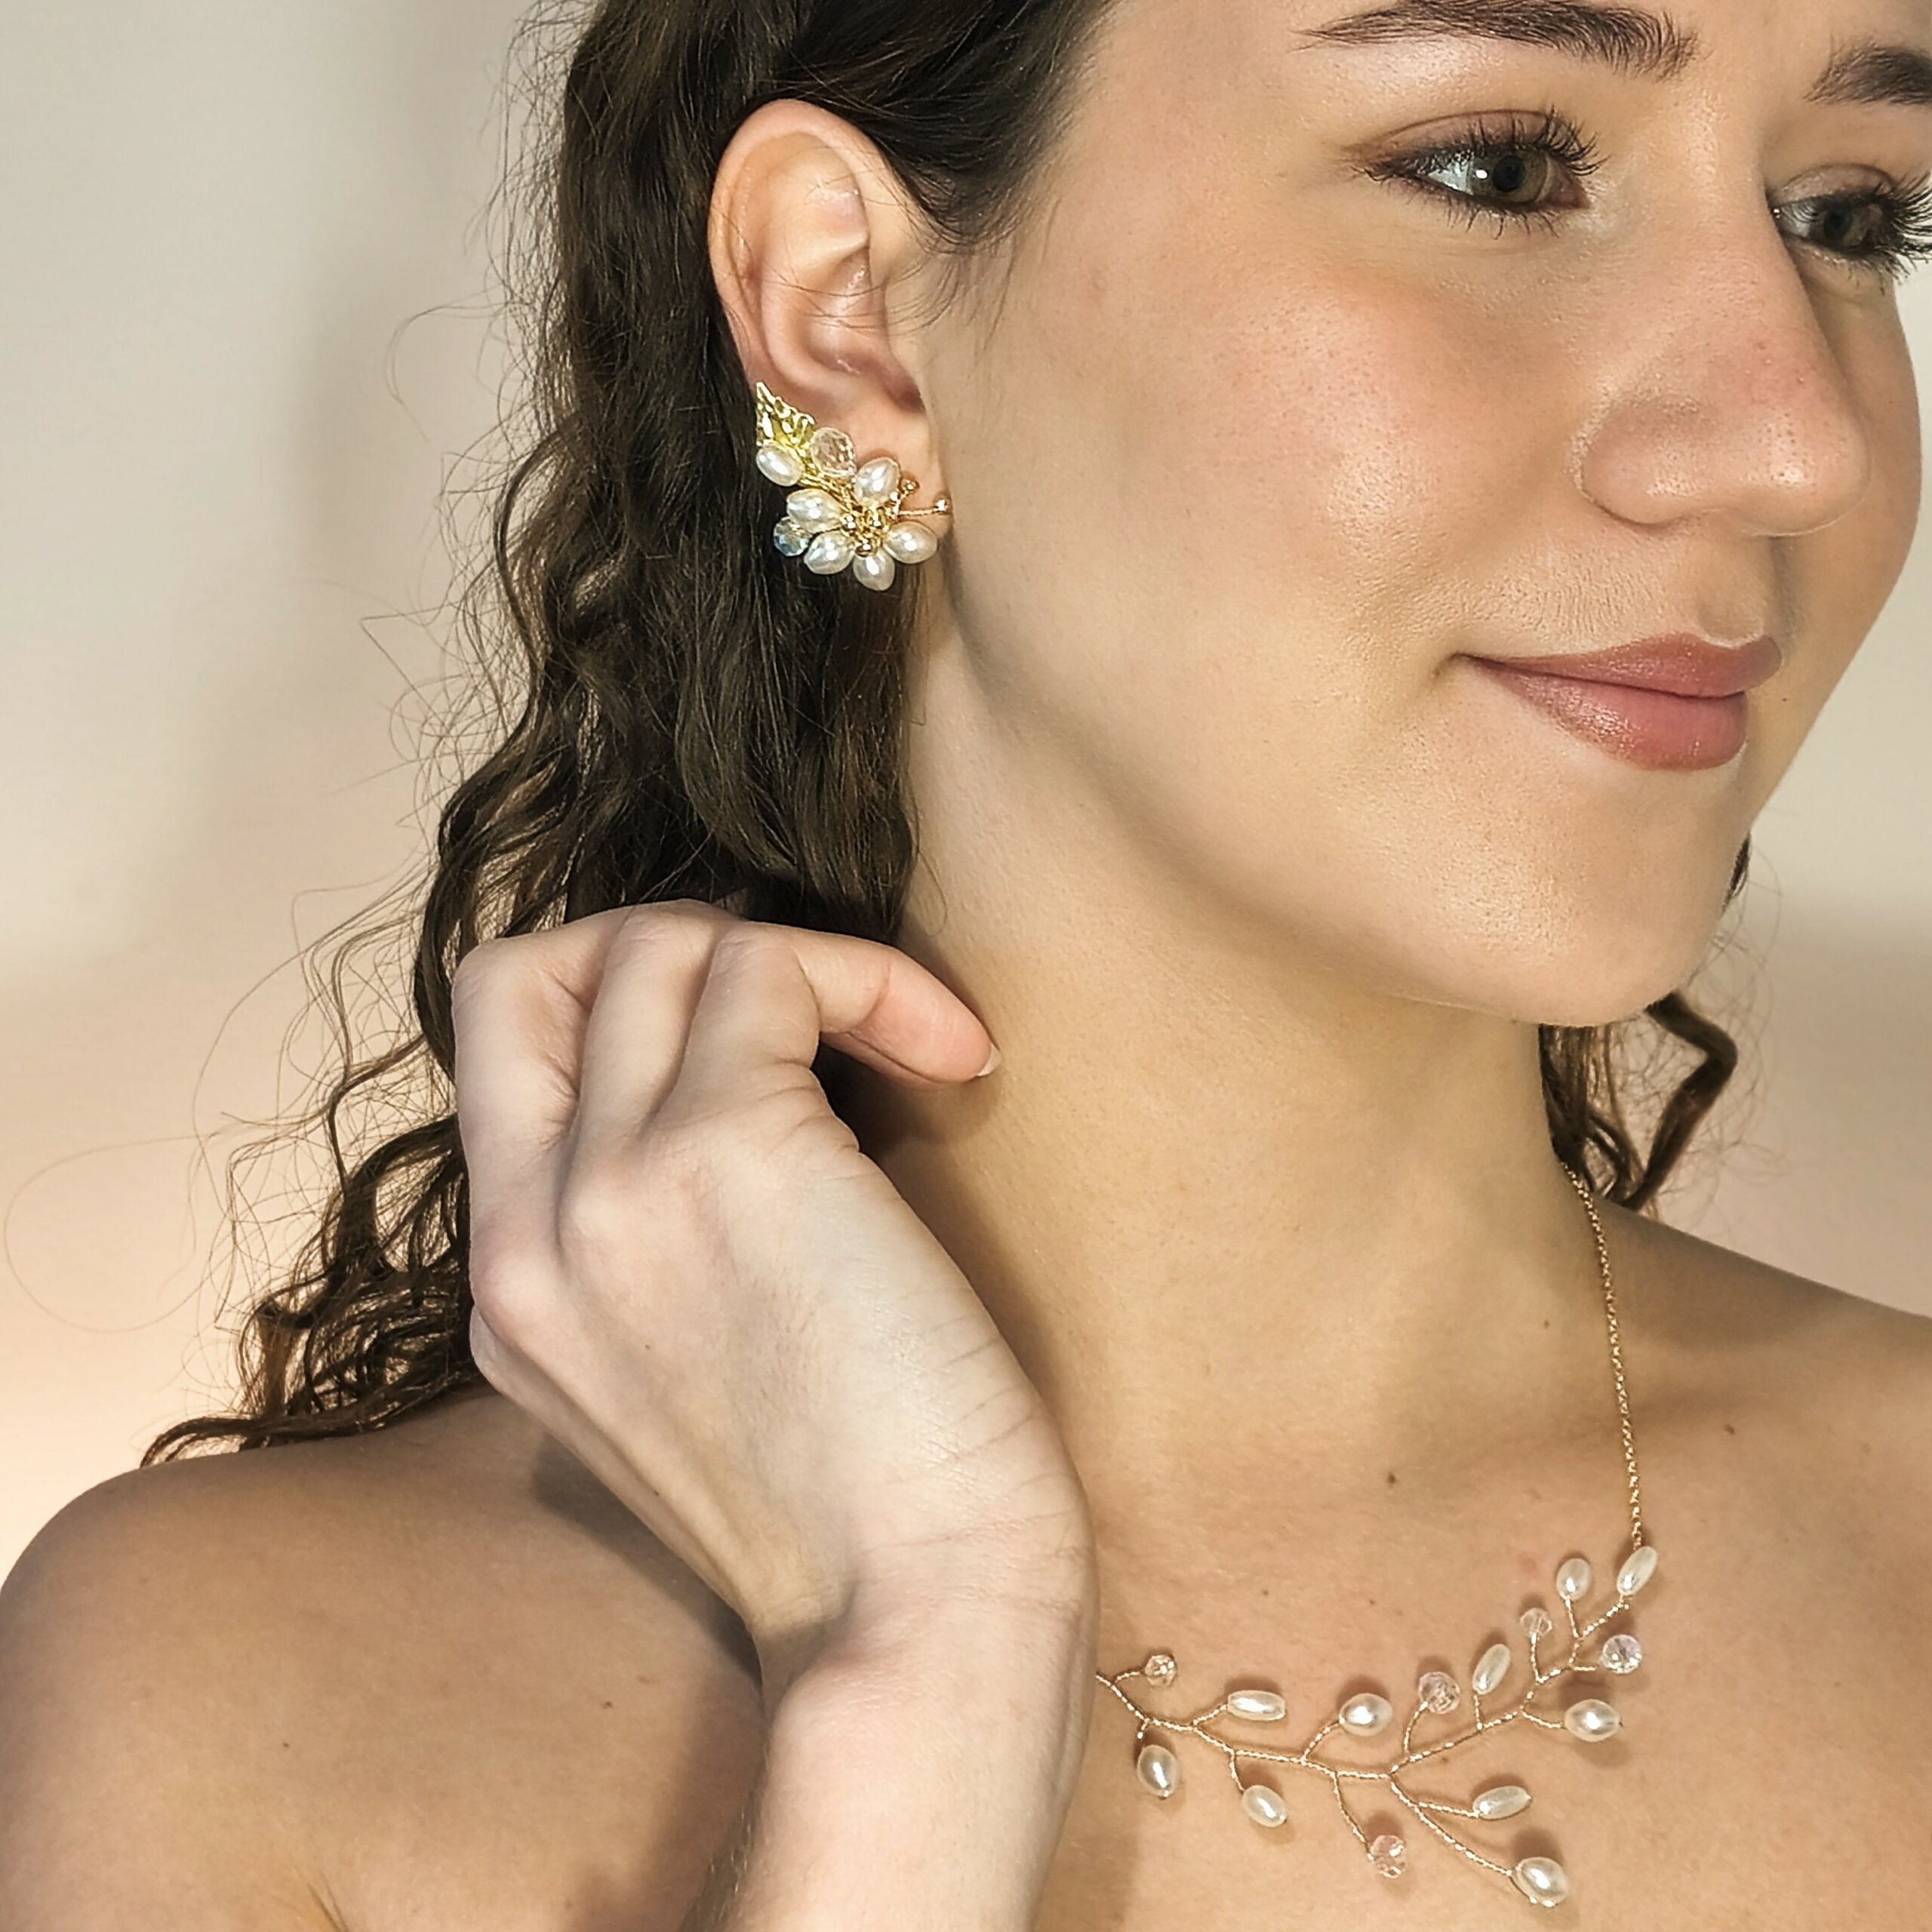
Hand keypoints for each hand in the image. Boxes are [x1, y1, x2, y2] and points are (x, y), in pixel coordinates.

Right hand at [449, 900, 1095, 1690]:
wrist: (914, 1619)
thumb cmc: (856, 1510)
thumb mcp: (689, 1387)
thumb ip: (654, 1254)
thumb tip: (741, 1102)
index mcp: (514, 1296)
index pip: (503, 1063)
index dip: (629, 1015)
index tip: (765, 1060)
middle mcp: (530, 1233)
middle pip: (522, 971)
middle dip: (662, 943)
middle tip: (799, 1011)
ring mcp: (609, 1187)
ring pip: (659, 945)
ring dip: (803, 959)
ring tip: (915, 1041)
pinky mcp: (723, 1152)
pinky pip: (772, 969)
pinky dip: (873, 979)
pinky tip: (956, 1058)